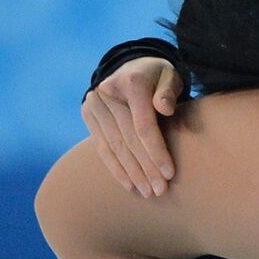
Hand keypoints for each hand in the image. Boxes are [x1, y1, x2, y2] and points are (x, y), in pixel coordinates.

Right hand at [81, 56, 183, 195]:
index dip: (156, 151)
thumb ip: (169, 91)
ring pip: (114, 146)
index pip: (143, 125)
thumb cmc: (158, 76)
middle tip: (159, 190)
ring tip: (147, 192)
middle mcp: (107, 94)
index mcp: (130, 84)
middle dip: (145, 168)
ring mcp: (93, 105)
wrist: (132, 66)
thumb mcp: (170, 77)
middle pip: (128, 139)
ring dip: (131, 173)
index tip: (169, 173)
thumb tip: (165, 108)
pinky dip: (116, 168)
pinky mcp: (88, 115)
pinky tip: (129, 184)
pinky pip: (102, 147)